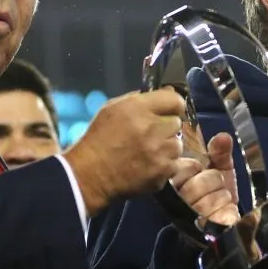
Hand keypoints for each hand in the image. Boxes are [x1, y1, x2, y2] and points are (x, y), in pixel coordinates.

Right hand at [63, 90, 184, 215]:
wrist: (90, 175)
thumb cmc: (98, 140)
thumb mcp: (111, 109)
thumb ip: (138, 99)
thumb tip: (164, 93)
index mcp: (137, 108)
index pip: (174, 99)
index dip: (173, 105)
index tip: (170, 111)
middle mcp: (151, 128)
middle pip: (177, 123)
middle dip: (166, 128)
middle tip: (152, 136)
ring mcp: (159, 152)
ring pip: (177, 145)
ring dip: (167, 148)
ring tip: (149, 153)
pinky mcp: (162, 172)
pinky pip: (174, 165)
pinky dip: (164, 166)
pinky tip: (148, 167)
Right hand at [171, 133, 238, 227]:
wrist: (224, 222)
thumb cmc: (216, 192)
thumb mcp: (219, 168)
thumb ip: (219, 152)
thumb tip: (223, 137)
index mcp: (174, 182)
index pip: (184, 168)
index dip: (196, 167)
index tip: (200, 170)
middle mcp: (177, 202)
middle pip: (197, 183)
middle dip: (213, 180)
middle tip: (215, 185)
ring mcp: (189, 218)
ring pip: (208, 200)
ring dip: (222, 196)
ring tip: (220, 197)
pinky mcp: (204, 231)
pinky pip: (219, 216)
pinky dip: (227, 210)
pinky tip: (224, 210)